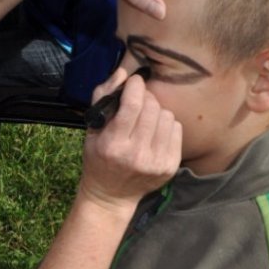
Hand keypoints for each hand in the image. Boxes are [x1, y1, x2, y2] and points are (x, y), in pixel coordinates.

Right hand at [78, 68, 181, 209]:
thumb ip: (103, 97)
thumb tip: (123, 74)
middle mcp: (136, 154)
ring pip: (167, 116)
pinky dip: (166, 125)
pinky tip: (155, 132)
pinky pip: (176, 129)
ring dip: (157, 112)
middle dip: (146, 98)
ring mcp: (155, 162)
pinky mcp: (170, 166)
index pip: (132, 105)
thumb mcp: (92, 129)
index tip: (134, 82)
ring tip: (145, 120)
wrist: (111, 195)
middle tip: (138, 102)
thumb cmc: (98, 158)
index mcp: (113, 144)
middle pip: (152, 108)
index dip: (135, 87)